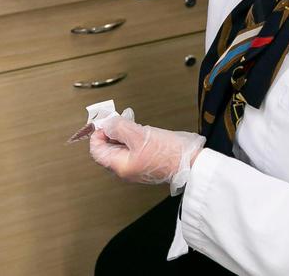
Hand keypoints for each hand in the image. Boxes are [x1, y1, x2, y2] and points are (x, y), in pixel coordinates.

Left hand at [89, 115, 205, 194]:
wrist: (192, 164)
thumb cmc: (168, 154)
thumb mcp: (140, 135)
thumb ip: (119, 127)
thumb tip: (106, 124)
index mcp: (120, 167)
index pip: (96, 151)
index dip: (98, 134)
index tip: (105, 121)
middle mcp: (126, 170)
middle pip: (108, 149)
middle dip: (111, 131)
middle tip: (118, 118)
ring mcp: (136, 167)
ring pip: (120, 147)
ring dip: (122, 133)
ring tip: (130, 121)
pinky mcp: (146, 162)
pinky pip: (132, 149)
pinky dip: (132, 137)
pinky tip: (139, 129)